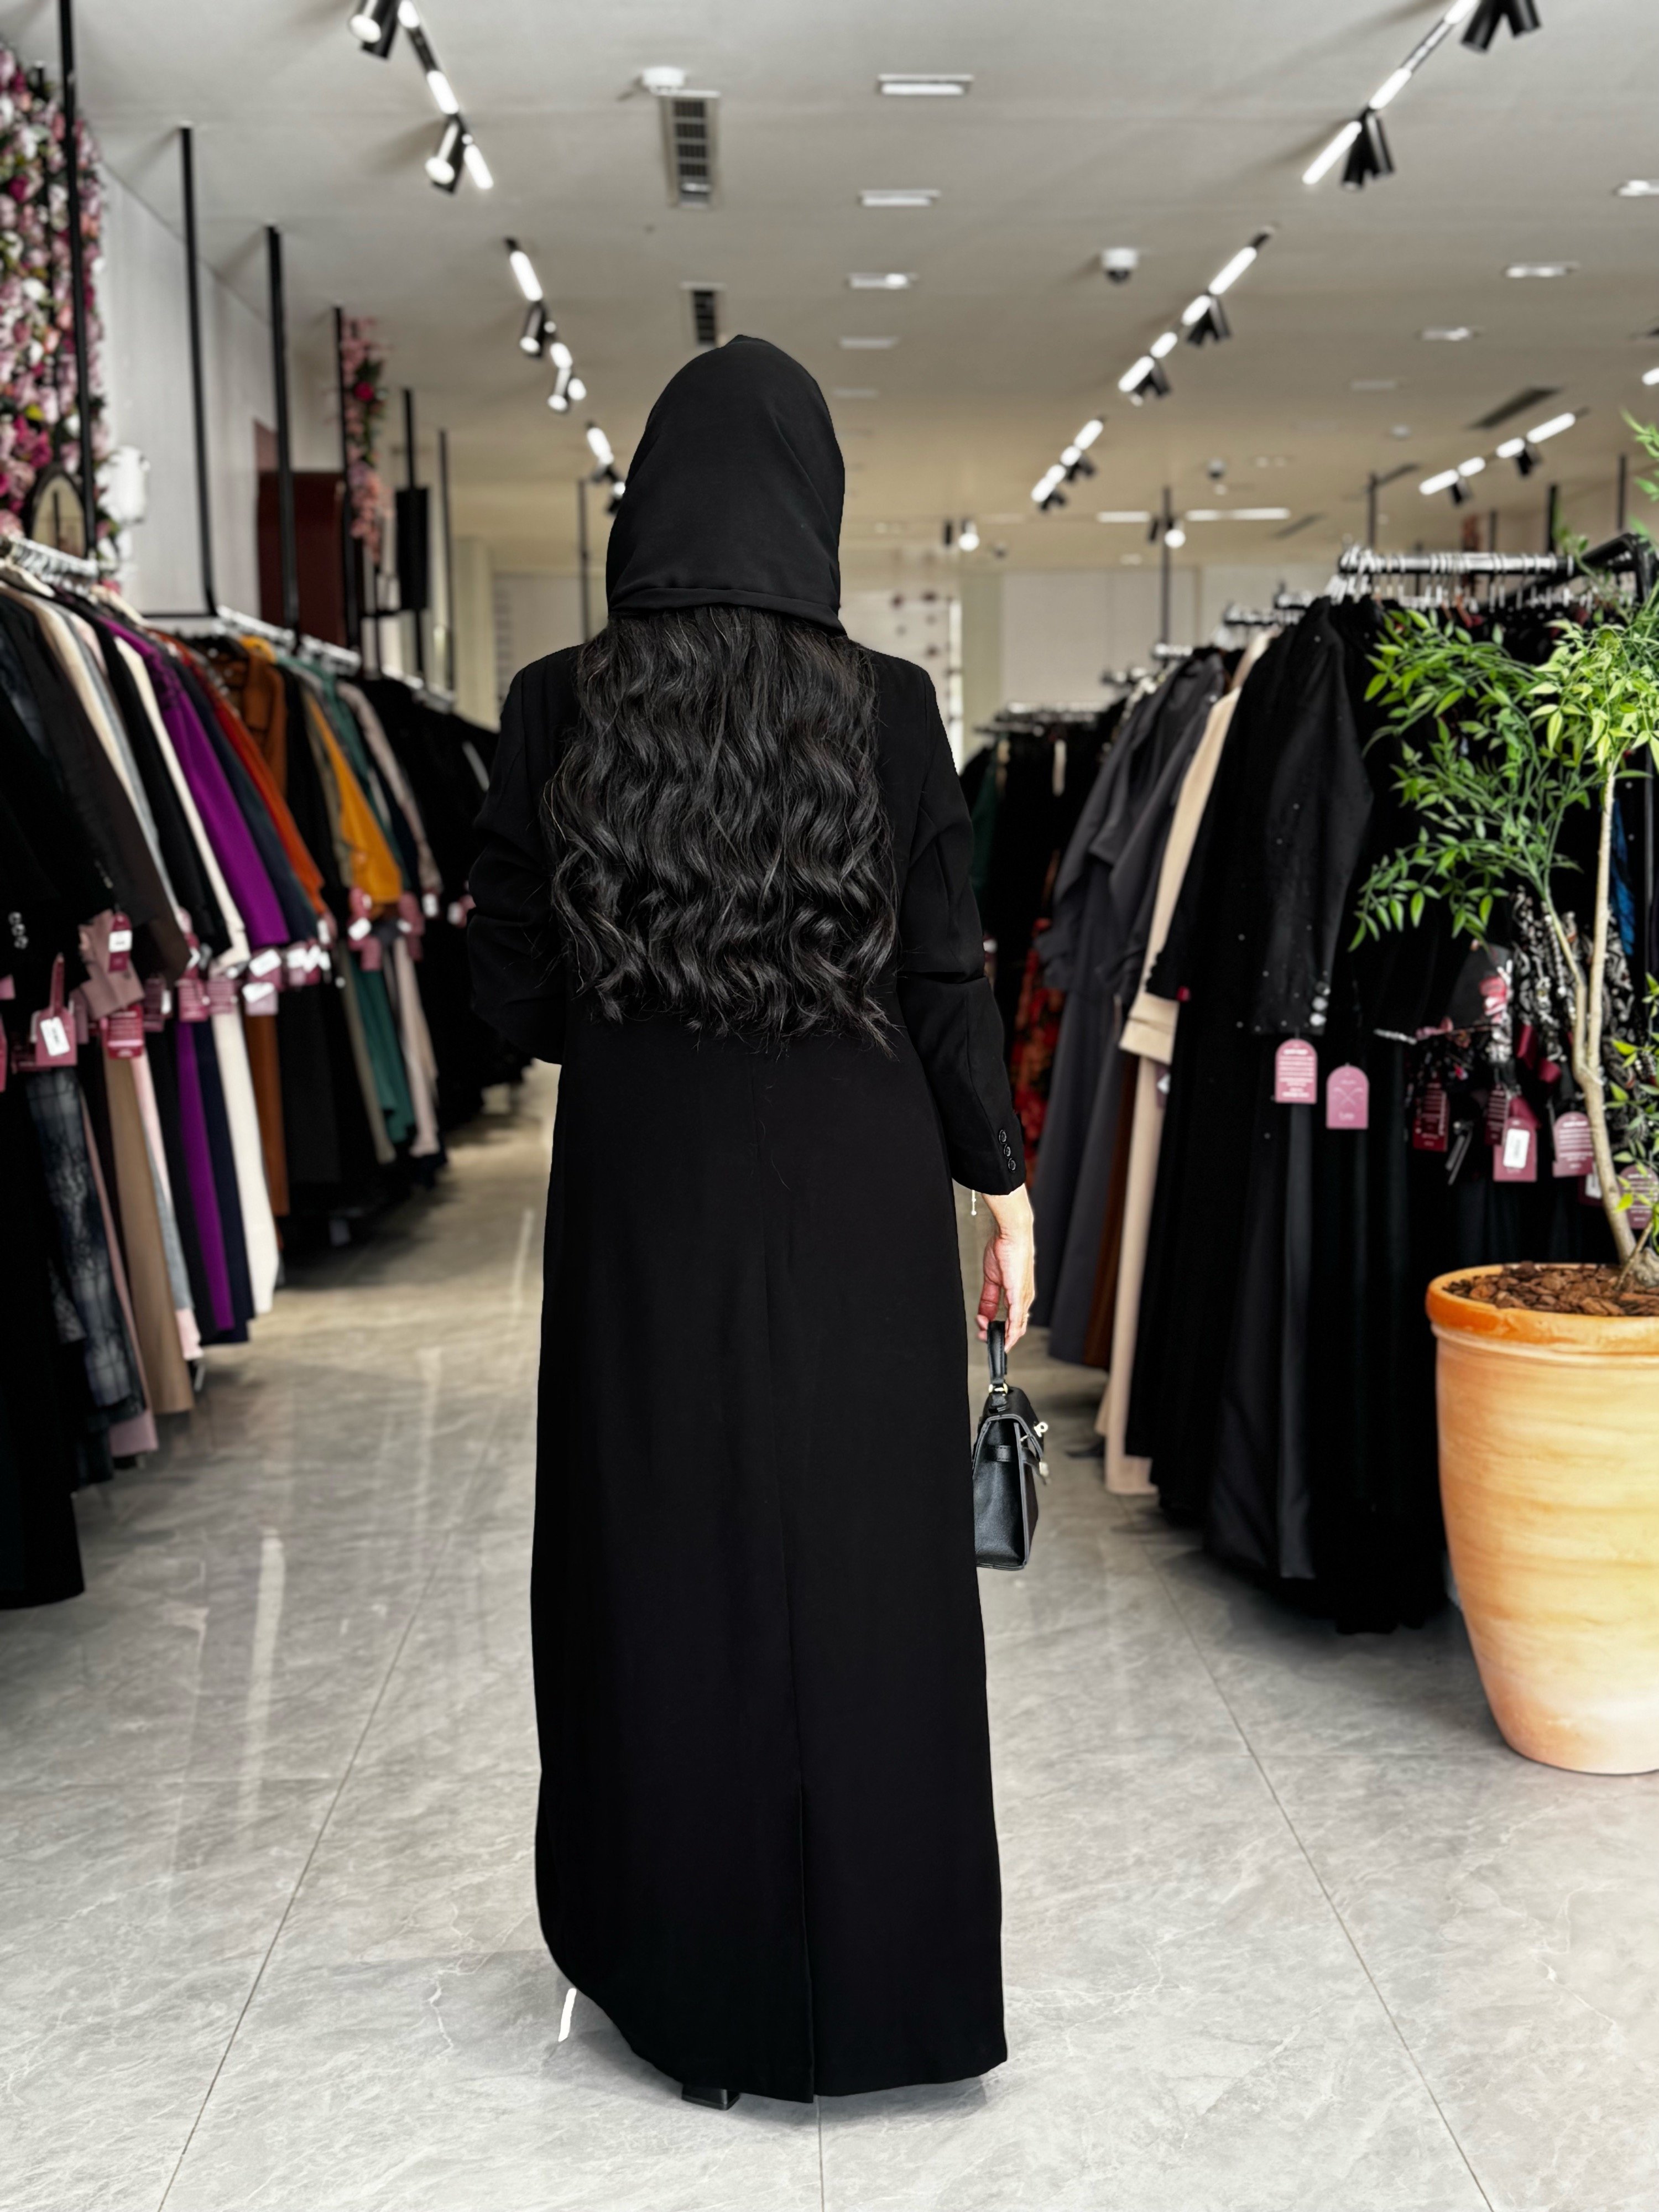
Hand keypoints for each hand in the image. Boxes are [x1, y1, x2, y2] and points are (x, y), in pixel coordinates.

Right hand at [976, 1184, 1034, 1349]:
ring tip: (987, 1338)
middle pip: (1015, 1327)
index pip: (1010, 1320)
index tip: (983, 1329)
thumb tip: (983, 1313)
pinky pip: (1016, 1318)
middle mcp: (1023, 1298)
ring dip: (1001, 1336)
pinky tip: (1005, 1338)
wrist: (1012, 1235)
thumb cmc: (1005, 1250)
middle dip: (998, 1336)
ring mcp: (1023, 1297)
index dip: (997, 1328)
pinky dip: (1010, 1331)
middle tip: (982, 1335)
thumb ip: (988, 1298)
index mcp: (1018, 1294)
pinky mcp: (1020, 1294)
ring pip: (1017, 1327)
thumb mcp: (992, 1279)